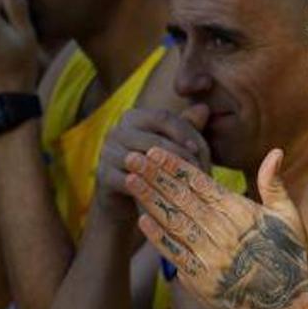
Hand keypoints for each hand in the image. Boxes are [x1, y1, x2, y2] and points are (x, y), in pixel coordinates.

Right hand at [96, 105, 210, 221]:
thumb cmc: (153, 168)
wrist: (124, 200)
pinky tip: (168, 198)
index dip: (182, 132)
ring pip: (142, 161)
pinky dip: (151, 190)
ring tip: (186, 186)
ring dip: (167, 175)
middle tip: (197, 172)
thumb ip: (186, 128)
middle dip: (178, 156)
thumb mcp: (171, 147)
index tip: (197, 150)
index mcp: (133, 117)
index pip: (162, 117)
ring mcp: (107, 153)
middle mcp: (117, 131)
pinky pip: (131, 181)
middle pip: (153, 139)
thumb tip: (204, 108)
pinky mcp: (104, 176)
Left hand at [126, 146, 307, 308]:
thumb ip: (274, 184)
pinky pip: (175, 254)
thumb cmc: (291, 258)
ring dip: (150, 200)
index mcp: (241, 213)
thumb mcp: (289, 217)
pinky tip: (142, 220)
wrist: (292, 308)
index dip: (176, 166)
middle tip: (132, 156)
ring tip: (131, 180)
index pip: (201, 183)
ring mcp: (210, 257)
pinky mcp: (202, 281)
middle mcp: (223, 232)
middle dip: (155, 176)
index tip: (156, 151)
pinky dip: (158, 237)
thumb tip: (276, 150)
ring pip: (174, 222)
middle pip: (182, 198)